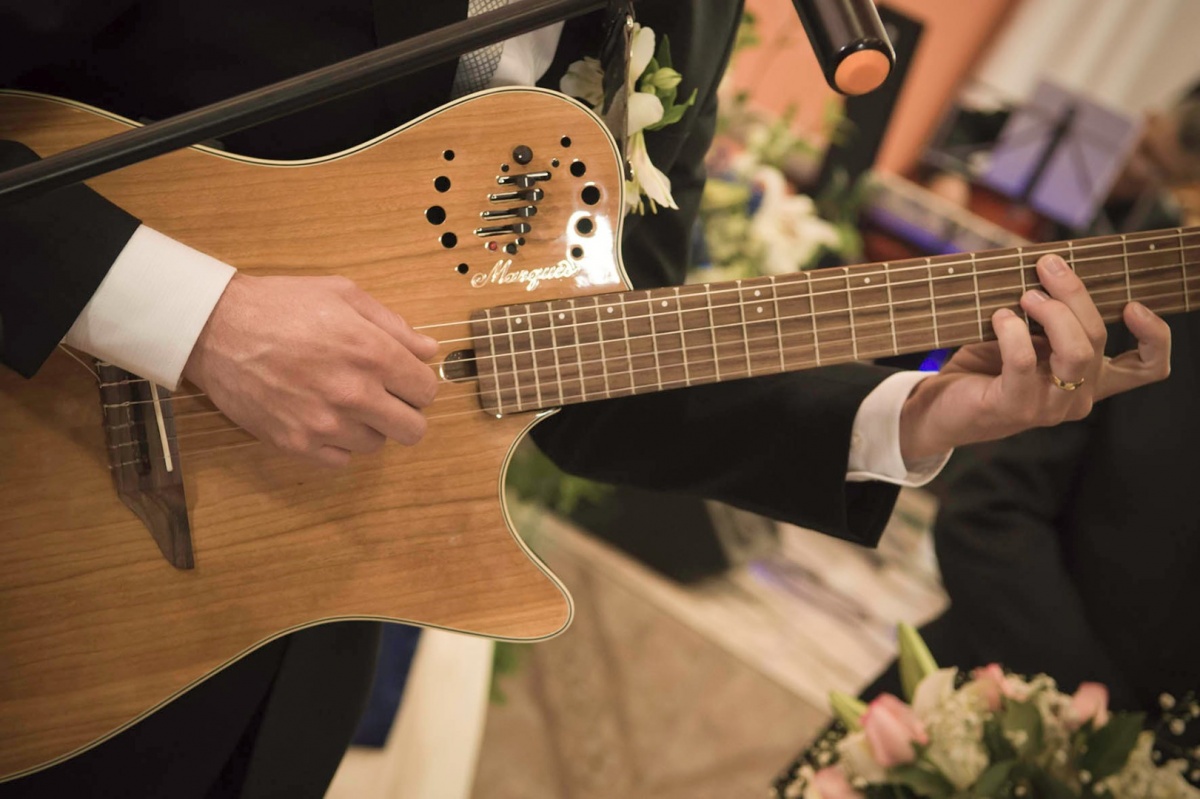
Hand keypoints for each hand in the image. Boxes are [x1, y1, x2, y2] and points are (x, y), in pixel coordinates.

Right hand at [183, 274, 438, 465]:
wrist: (216, 328)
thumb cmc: (281, 305)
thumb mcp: (344, 295)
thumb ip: (394, 326)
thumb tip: (428, 351)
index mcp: (372, 353)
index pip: (426, 391)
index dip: (418, 384)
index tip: (403, 379)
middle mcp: (354, 394)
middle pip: (413, 430)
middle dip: (404, 413)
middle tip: (384, 398)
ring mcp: (324, 424)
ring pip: (376, 445)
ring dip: (368, 427)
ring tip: (343, 401)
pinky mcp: (295, 444)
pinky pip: (340, 461)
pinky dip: (337, 444)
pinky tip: (322, 417)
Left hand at [898, 253, 1170, 463]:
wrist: (940, 409)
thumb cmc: (985, 369)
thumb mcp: (1026, 338)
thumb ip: (1047, 316)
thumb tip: (1052, 267)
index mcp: (1089, 379)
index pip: (1148, 368)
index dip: (1154, 336)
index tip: (1132, 304)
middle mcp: (1077, 397)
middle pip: (1098, 337)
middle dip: (1074, 294)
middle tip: (1046, 267)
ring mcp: (1049, 407)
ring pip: (1075, 351)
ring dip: (1053, 313)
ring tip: (1025, 295)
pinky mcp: (1014, 407)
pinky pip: (1024, 362)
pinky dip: (1012, 331)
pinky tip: (999, 318)